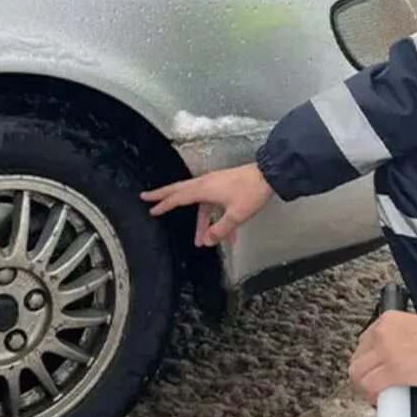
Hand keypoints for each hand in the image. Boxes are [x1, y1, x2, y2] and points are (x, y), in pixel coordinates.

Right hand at [140, 163, 273, 246]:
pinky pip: (214, 205)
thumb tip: (208, 241)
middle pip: (180, 191)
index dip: (164, 205)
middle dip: (164, 197)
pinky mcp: (224, 186)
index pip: (178, 197)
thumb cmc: (251, 192)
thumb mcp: (236, 215)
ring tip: (200, 240)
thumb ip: (220, 229)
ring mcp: (214, 184)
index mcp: (204, 189)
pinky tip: (229, 236)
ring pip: (200, 204)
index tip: (151, 208)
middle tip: (148, 198)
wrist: (268, 175)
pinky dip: (216, 219)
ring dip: (200, 223)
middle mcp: (206, 184)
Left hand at [348, 311, 416, 405]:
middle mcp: (382, 333)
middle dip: (364, 373)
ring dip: (366, 386)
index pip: (364, 341)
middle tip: (373, 384)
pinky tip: (382, 400)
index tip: (374, 368)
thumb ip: (401, 337)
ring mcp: (385, 352)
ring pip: (358, 374)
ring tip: (377, 393)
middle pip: (358, 358)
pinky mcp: (392, 372)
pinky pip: (371, 387)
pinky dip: (373, 397)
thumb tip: (396, 353)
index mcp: (388, 320)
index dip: (368, 359)